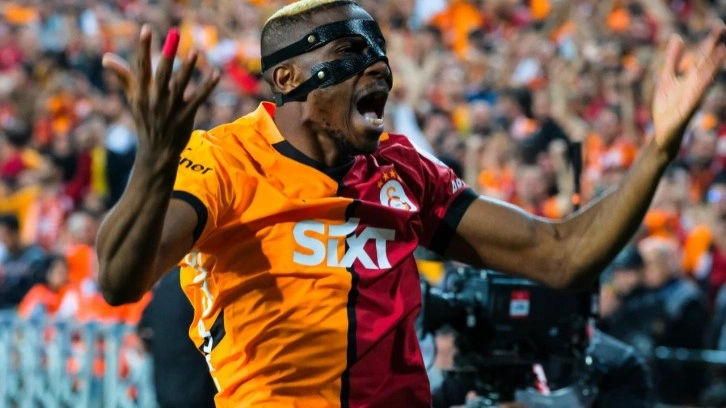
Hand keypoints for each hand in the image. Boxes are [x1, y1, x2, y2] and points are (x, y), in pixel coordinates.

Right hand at [102, 25, 219, 164]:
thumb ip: (124, 77)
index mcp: (142, 92)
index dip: (144, 48)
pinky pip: (198, 98)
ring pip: (181, 84)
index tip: (147, 29)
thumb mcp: (133, 99)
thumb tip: (106, 58)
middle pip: (162, 73)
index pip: (142, 66)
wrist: (156, 150)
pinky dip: (207, 87)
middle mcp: (155, 98)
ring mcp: (171, 108)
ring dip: (188, 68)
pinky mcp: (185, 116)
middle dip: (168, 54)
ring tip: (195, 52)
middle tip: (175, 35)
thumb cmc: (145, 120)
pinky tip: (216, 74)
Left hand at [652, 23, 724, 158]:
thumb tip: (678, 37)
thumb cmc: (666, 105)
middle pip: (705, 65)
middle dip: (713, 50)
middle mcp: (694, 86)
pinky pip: (696, 97)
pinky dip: (701, 88)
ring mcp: (693, 97)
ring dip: (712, 66)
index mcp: (690, 78)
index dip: (709, 43)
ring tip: (721, 51)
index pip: (701, 57)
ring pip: (704, 79)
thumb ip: (672, 60)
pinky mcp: (687, 110)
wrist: (662, 130)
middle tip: (722, 32)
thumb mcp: (666, 78)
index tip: (719, 28)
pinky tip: (707, 78)